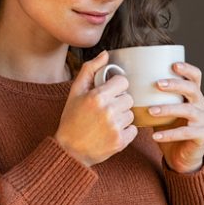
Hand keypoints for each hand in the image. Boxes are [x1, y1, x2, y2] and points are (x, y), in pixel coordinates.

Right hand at [55, 51, 137, 166]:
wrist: (69, 150)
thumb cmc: (71, 119)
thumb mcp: (75, 92)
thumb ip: (90, 70)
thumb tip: (105, 54)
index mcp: (97, 96)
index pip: (123, 82)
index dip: (116, 87)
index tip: (108, 93)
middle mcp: (108, 111)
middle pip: (129, 98)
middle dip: (119, 102)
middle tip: (105, 110)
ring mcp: (115, 127)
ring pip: (131, 114)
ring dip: (122, 117)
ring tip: (107, 122)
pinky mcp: (120, 142)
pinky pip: (134, 130)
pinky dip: (125, 131)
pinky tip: (111, 132)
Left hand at [150, 62, 203, 173]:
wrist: (180, 157)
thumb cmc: (168, 129)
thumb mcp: (161, 110)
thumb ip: (152, 98)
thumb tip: (127, 84)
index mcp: (194, 95)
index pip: (196, 77)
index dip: (187, 69)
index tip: (173, 65)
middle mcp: (202, 105)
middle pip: (193, 89)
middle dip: (175, 84)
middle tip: (157, 84)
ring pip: (188, 110)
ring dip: (168, 109)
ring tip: (151, 110)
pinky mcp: (203, 135)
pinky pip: (186, 132)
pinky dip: (170, 134)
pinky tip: (155, 136)